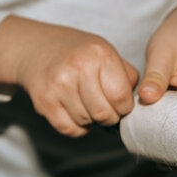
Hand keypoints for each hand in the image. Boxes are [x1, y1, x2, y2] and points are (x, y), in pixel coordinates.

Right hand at [0, 15, 138, 136]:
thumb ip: (126, 75)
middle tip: (107, 110)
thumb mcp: (105, 52)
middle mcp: (79, 67)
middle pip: (104, 114)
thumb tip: (140, 101)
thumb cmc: (77, 52)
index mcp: (100, 54)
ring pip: (86, 122)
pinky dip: (77, 128)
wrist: (36, 48)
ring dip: (92, 122)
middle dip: (110, 118)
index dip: (125, 107)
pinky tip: (76, 113)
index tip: (121, 104)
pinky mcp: (44, 101)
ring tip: (89, 107)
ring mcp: (59, 85)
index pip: (121, 96)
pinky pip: (68, 129)